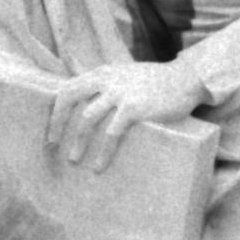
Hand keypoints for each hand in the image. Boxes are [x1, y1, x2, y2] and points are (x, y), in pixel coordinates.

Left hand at [47, 62, 207, 172]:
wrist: (187, 80)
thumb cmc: (157, 83)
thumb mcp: (127, 75)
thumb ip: (109, 85)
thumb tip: (89, 107)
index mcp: (103, 72)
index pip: (69, 87)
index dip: (57, 109)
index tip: (53, 129)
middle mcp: (108, 79)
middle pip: (70, 98)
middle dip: (57, 123)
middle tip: (52, 144)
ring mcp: (121, 93)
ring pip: (87, 119)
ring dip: (78, 141)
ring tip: (74, 160)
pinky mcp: (135, 108)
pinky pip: (112, 133)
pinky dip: (103, 152)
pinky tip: (99, 166)